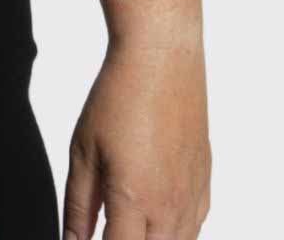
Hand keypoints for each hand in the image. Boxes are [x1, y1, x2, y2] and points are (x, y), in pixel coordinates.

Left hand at [62, 43, 210, 238]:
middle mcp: (168, 207)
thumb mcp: (83, 151)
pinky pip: (192, 229)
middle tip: (108, 226)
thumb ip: (78, 206)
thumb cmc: (119, 98)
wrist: (162, 61)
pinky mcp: (204, 186)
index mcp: (133, 200)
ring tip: (128, 222)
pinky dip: (172, 232)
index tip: (89, 239)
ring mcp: (191, 198)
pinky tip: (154, 217)